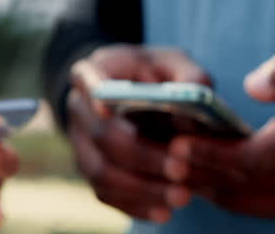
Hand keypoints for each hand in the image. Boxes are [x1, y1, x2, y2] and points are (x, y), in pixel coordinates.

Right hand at [65, 45, 204, 222]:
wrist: (135, 96)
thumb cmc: (157, 74)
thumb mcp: (174, 63)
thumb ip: (189, 75)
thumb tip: (195, 100)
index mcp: (95, 71)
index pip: (85, 77)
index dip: (93, 93)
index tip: (106, 110)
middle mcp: (79, 108)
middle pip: (102, 135)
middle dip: (142, 156)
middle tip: (181, 169)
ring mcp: (81, 143)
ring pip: (102, 172)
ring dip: (142, 189)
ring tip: (182, 196)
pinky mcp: (91, 171)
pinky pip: (106, 194)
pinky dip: (135, 206)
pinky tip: (164, 212)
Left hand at [163, 47, 274, 221]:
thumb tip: (253, 85)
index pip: (252, 159)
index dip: (211, 154)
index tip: (176, 141)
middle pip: (236, 183)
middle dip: (194, 168)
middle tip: (155, 149)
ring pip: (236, 199)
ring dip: (200, 181)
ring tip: (164, 158)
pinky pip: (246, 205)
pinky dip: (216, 189)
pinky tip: (192, 170)